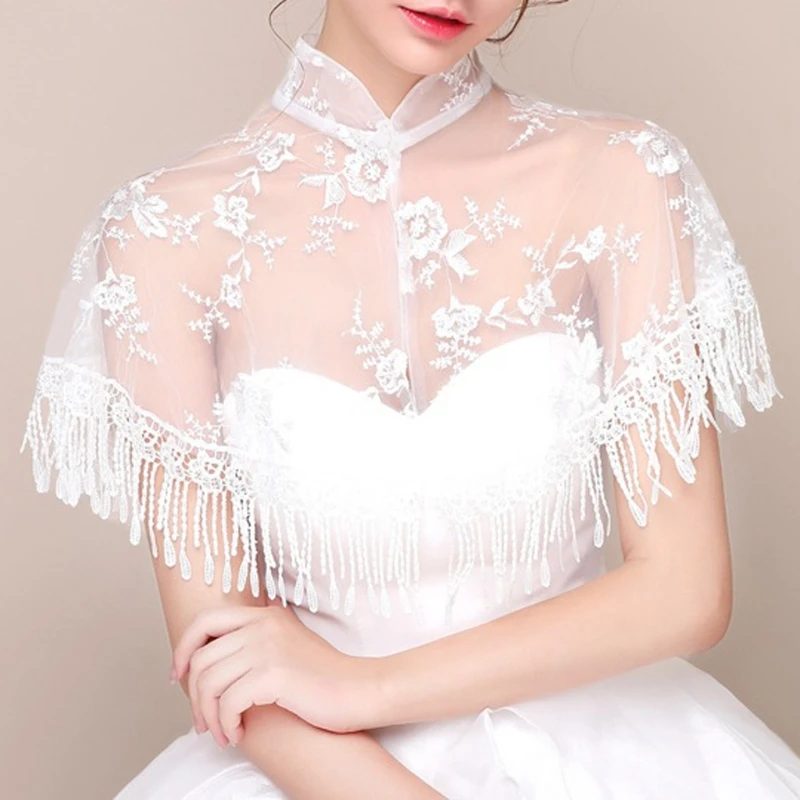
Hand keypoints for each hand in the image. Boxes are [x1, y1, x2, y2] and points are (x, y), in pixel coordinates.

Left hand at [172, 603, 386, 746]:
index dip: (183, 650)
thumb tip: (213, 660)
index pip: (204, 621)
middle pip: (200, 657)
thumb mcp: (288, 647)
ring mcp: (268, 646)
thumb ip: (256, 643)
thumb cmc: (324, 678)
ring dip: (209, 716)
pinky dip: (226, 724)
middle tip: (203, 722)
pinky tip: (239, 735)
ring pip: (208, 681)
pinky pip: (227, 702)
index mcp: (265, 615)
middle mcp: (263, 624)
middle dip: (193, 696)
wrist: (361, 690)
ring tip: (222, 733)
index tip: (179, 679)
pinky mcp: (274, 673)